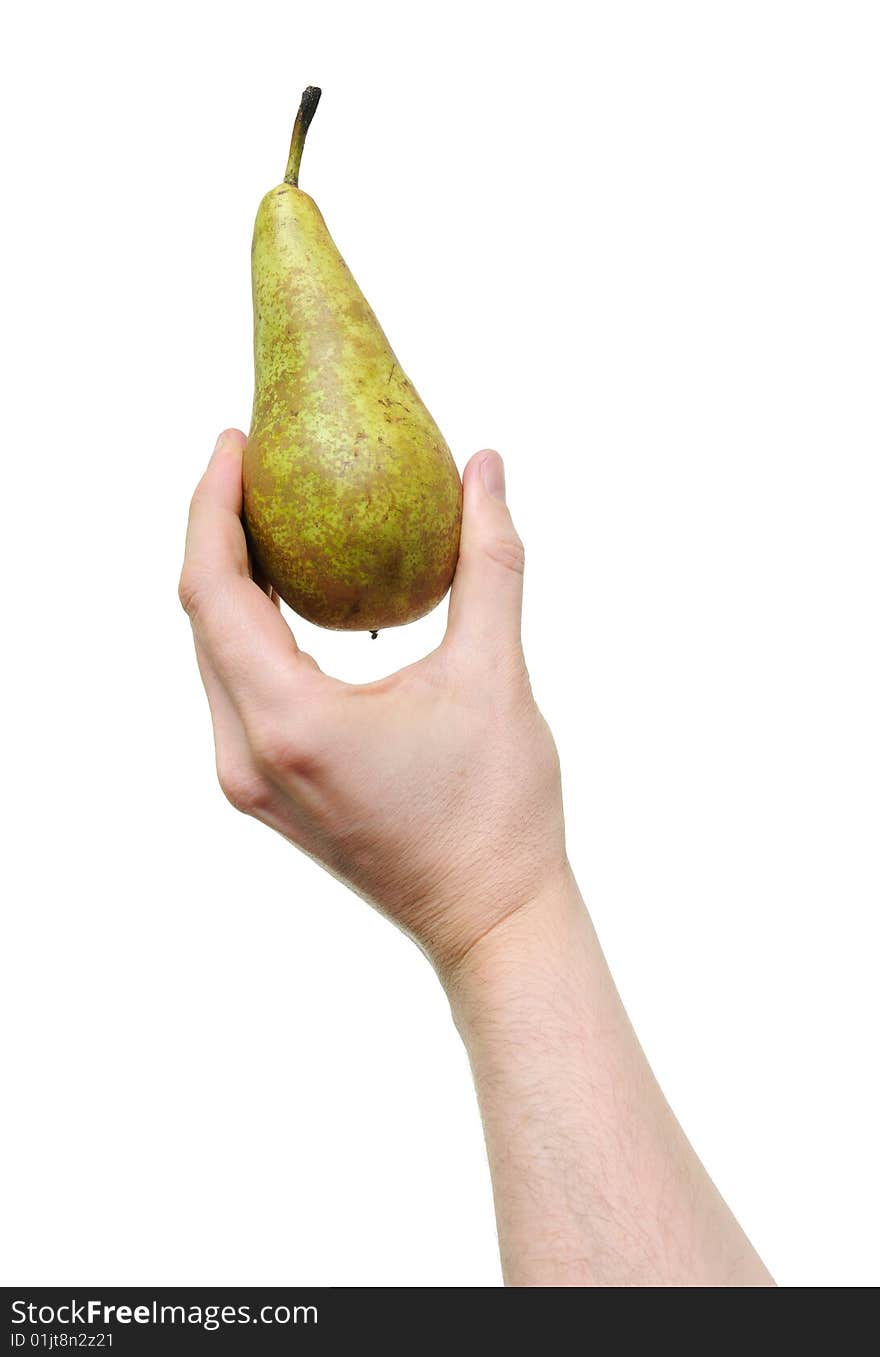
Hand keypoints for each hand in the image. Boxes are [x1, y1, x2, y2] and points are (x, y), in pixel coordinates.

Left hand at [180, 430, 565, 978]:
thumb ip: (488, 562)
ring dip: (229, 584)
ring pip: (210, 658)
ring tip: (267, 518)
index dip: (212, 505)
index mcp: (286, 723)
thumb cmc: (498, 810)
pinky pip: (234, 692)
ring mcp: (247, 782)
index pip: (212, 590)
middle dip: (215, 532)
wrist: (491, 920)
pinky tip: (289, 597)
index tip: (234, 443)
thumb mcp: (494, 675)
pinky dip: (248, 635)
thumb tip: (487, 467)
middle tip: (253, 463)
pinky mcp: (265, 795)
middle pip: (199, 619)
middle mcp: (245, 756)